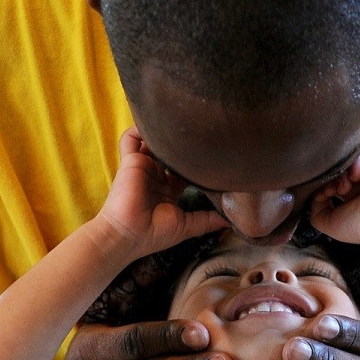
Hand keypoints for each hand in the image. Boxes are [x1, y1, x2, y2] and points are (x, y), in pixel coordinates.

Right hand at [99, 127, 224, 254]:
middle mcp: (156, 174)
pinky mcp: (131, 160)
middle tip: (201, 133)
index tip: (213, 156)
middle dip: (183, 142)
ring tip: (180, 125)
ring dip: (162, 132)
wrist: (129, 235)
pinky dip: (139, 129)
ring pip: (152, 140)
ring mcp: (143, 166)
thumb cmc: (154, 234)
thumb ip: (208, 220)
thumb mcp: (188, 226)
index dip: (197, 161)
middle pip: (169, 151)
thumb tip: (231, 220)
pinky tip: (156, 126)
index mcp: (168, 188)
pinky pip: (130, 137)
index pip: (184, 168)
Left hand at [310, 139, 359, 246]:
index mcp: (356, 191)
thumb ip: (316, 207)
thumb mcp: (328, 221)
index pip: (336, 175)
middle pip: (342, 163)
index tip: (322, 195)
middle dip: (333, 175)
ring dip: (343, 168)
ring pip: (352, 154)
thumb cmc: (358, 226)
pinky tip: (355, 177)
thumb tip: (315, 193)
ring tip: (345, 187)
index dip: (325, 182)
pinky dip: (355, 159)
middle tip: (333, 190)